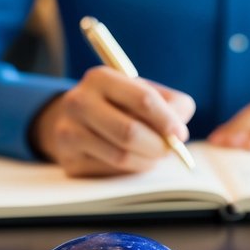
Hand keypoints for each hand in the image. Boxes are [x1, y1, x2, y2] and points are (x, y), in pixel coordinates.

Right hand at [30, 67, 194, 176]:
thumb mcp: (143, 92)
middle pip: (130, 132)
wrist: (73, 119)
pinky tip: (132, 160)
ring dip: (147, 160)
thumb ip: (171, 105)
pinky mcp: (69, 160)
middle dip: (158, 146)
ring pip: (121, 156)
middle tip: (170, 150)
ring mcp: (69, 132)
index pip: (143, 100)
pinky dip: (129, 169)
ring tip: (153, 155)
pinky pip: (110, 172)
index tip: (180, 134)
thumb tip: (178, 133)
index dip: (166, 120)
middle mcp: (79, 102)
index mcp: (101, 78)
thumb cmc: (119, 104)